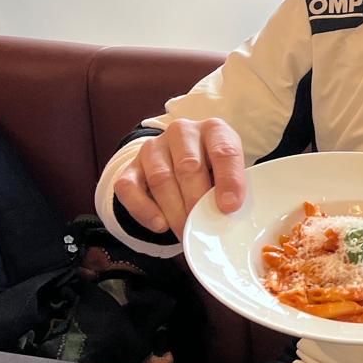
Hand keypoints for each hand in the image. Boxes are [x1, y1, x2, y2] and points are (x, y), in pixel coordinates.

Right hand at [112, 118, 245, 239]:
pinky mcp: (131, 167)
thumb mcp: (232, 173)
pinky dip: (144, 210)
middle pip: (188, 166)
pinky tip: (160, 225)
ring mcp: (153, 148)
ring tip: (186, 231)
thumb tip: (229, 215)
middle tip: (204, 227)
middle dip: (197, 201)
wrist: (183, 164)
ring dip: (174, 211)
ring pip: (160, 179)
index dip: (229, 180)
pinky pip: (129, 188)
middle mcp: (182, 133)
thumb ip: (233, 189)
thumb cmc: (215, 171)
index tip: (230, 207)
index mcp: (214, 130)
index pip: (224, 152)